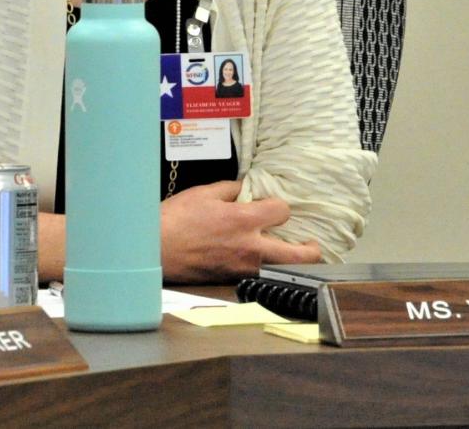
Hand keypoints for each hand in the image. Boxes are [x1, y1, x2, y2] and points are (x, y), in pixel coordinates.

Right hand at [160, 180, 320, 282]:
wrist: (155, 249)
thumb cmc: (176, 218)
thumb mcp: (204, 192)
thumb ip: (231, 189)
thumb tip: (246, 190)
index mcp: (243, 220)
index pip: (282, 212)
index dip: (281, 206)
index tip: (275, 206)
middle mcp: (249, 247)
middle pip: (297, 255)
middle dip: (311, 250)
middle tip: (313, 245)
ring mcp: (242, 268)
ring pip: (281, 270)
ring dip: (290, 262)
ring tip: (292, 254)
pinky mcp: (232, 279)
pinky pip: (259, 275)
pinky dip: (267, 268)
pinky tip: (263, 260)